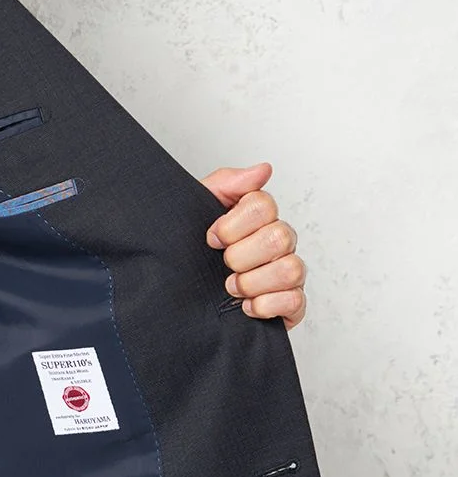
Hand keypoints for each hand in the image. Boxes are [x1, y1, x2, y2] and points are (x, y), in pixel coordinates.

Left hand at [202, 164, 305, 329]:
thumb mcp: (197, 212)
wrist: (182, 299)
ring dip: (253, 282)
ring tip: (232, 288)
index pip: (264, 205)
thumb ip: (227, 184)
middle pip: (279, 236)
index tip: (213, 238)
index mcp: (258, 220)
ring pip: (290, 269)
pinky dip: (266, 305)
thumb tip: (262, 170)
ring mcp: (287, 273)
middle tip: (224, 265)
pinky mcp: (290, 304)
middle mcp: (278, 244)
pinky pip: (294, 301)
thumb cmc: (194, 254)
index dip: (233, 224)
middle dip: (241, 256)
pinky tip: (247, 306)